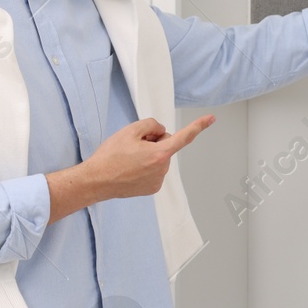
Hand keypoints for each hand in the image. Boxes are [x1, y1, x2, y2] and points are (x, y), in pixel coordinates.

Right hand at [45, 114, 215, 223]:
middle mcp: (162, 169)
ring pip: (160, 158)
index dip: (199, 126)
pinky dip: (145, 166)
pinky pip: (154, 170)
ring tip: (128, 159)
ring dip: (149, 154)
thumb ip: (151, 125)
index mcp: (159, 154)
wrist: (96, 181)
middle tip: (132, 145)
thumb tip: (160, 131)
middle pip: (166, 145)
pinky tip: (130, 169)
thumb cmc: (110, 156)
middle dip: (154, 142)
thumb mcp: (129, 131)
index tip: (211, 119)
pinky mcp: (152, 189)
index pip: (184, 137)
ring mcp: (158, 181)